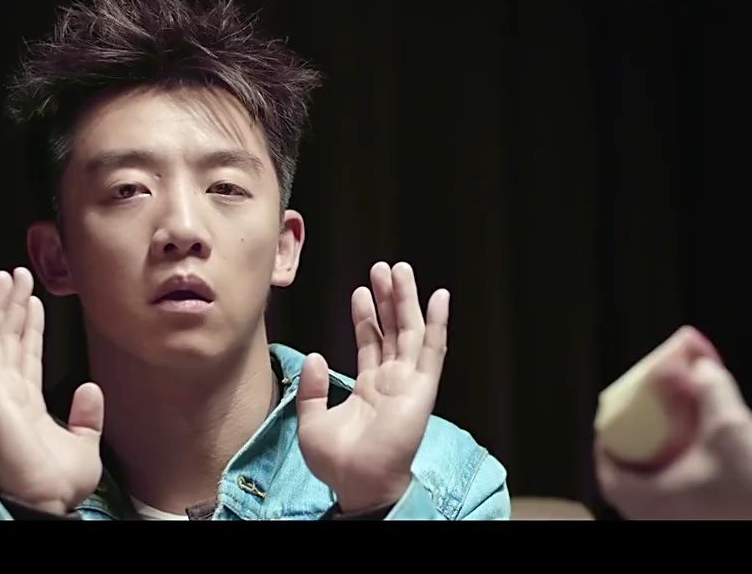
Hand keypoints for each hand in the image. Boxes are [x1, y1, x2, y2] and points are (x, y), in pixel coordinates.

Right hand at [0, 268, 104, 515]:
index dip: (29, 327)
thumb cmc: (62, 481)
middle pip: (6, 341)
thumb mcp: (86, 442)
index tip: (35, 300)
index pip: (26, 355)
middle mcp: (9, 395)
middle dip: (11, 307)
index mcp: (29, 404)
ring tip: (3, 277)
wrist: (52, 499)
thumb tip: (90, 387)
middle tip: (17, 274)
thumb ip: (88, 415)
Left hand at [296, 262, 448, 514]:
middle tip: (382, 267)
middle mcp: (392, 381)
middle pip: (392, 329)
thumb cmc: (338, 462)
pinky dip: (438, 323)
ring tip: (400, 269)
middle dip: (388, 297)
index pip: (370, 341)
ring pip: (411, 332)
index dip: (366, 315)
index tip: (360, 290)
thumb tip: (315, 356)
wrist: (357, 484)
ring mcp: (408, 383)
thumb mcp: (311, 421)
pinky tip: (440, 298)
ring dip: (407, 300)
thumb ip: (312, 389)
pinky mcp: (422, 389)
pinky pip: (433, 351)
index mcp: (369, 387)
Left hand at [595, 327, 751, 519]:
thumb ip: (711, 390)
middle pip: (632, 486)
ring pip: (659, 497)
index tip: (612, 425)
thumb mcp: (731, 426)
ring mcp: (682, 526)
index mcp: (650, 500)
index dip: (607, 447)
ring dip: (662, 467)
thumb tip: (700, 364)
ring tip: (677, 439)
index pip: (610, 475)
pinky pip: (681, 505)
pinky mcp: (709, 525)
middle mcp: (659, 520)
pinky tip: (704, 462)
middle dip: (638, 453)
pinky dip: (683, 482)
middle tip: (646, 427)